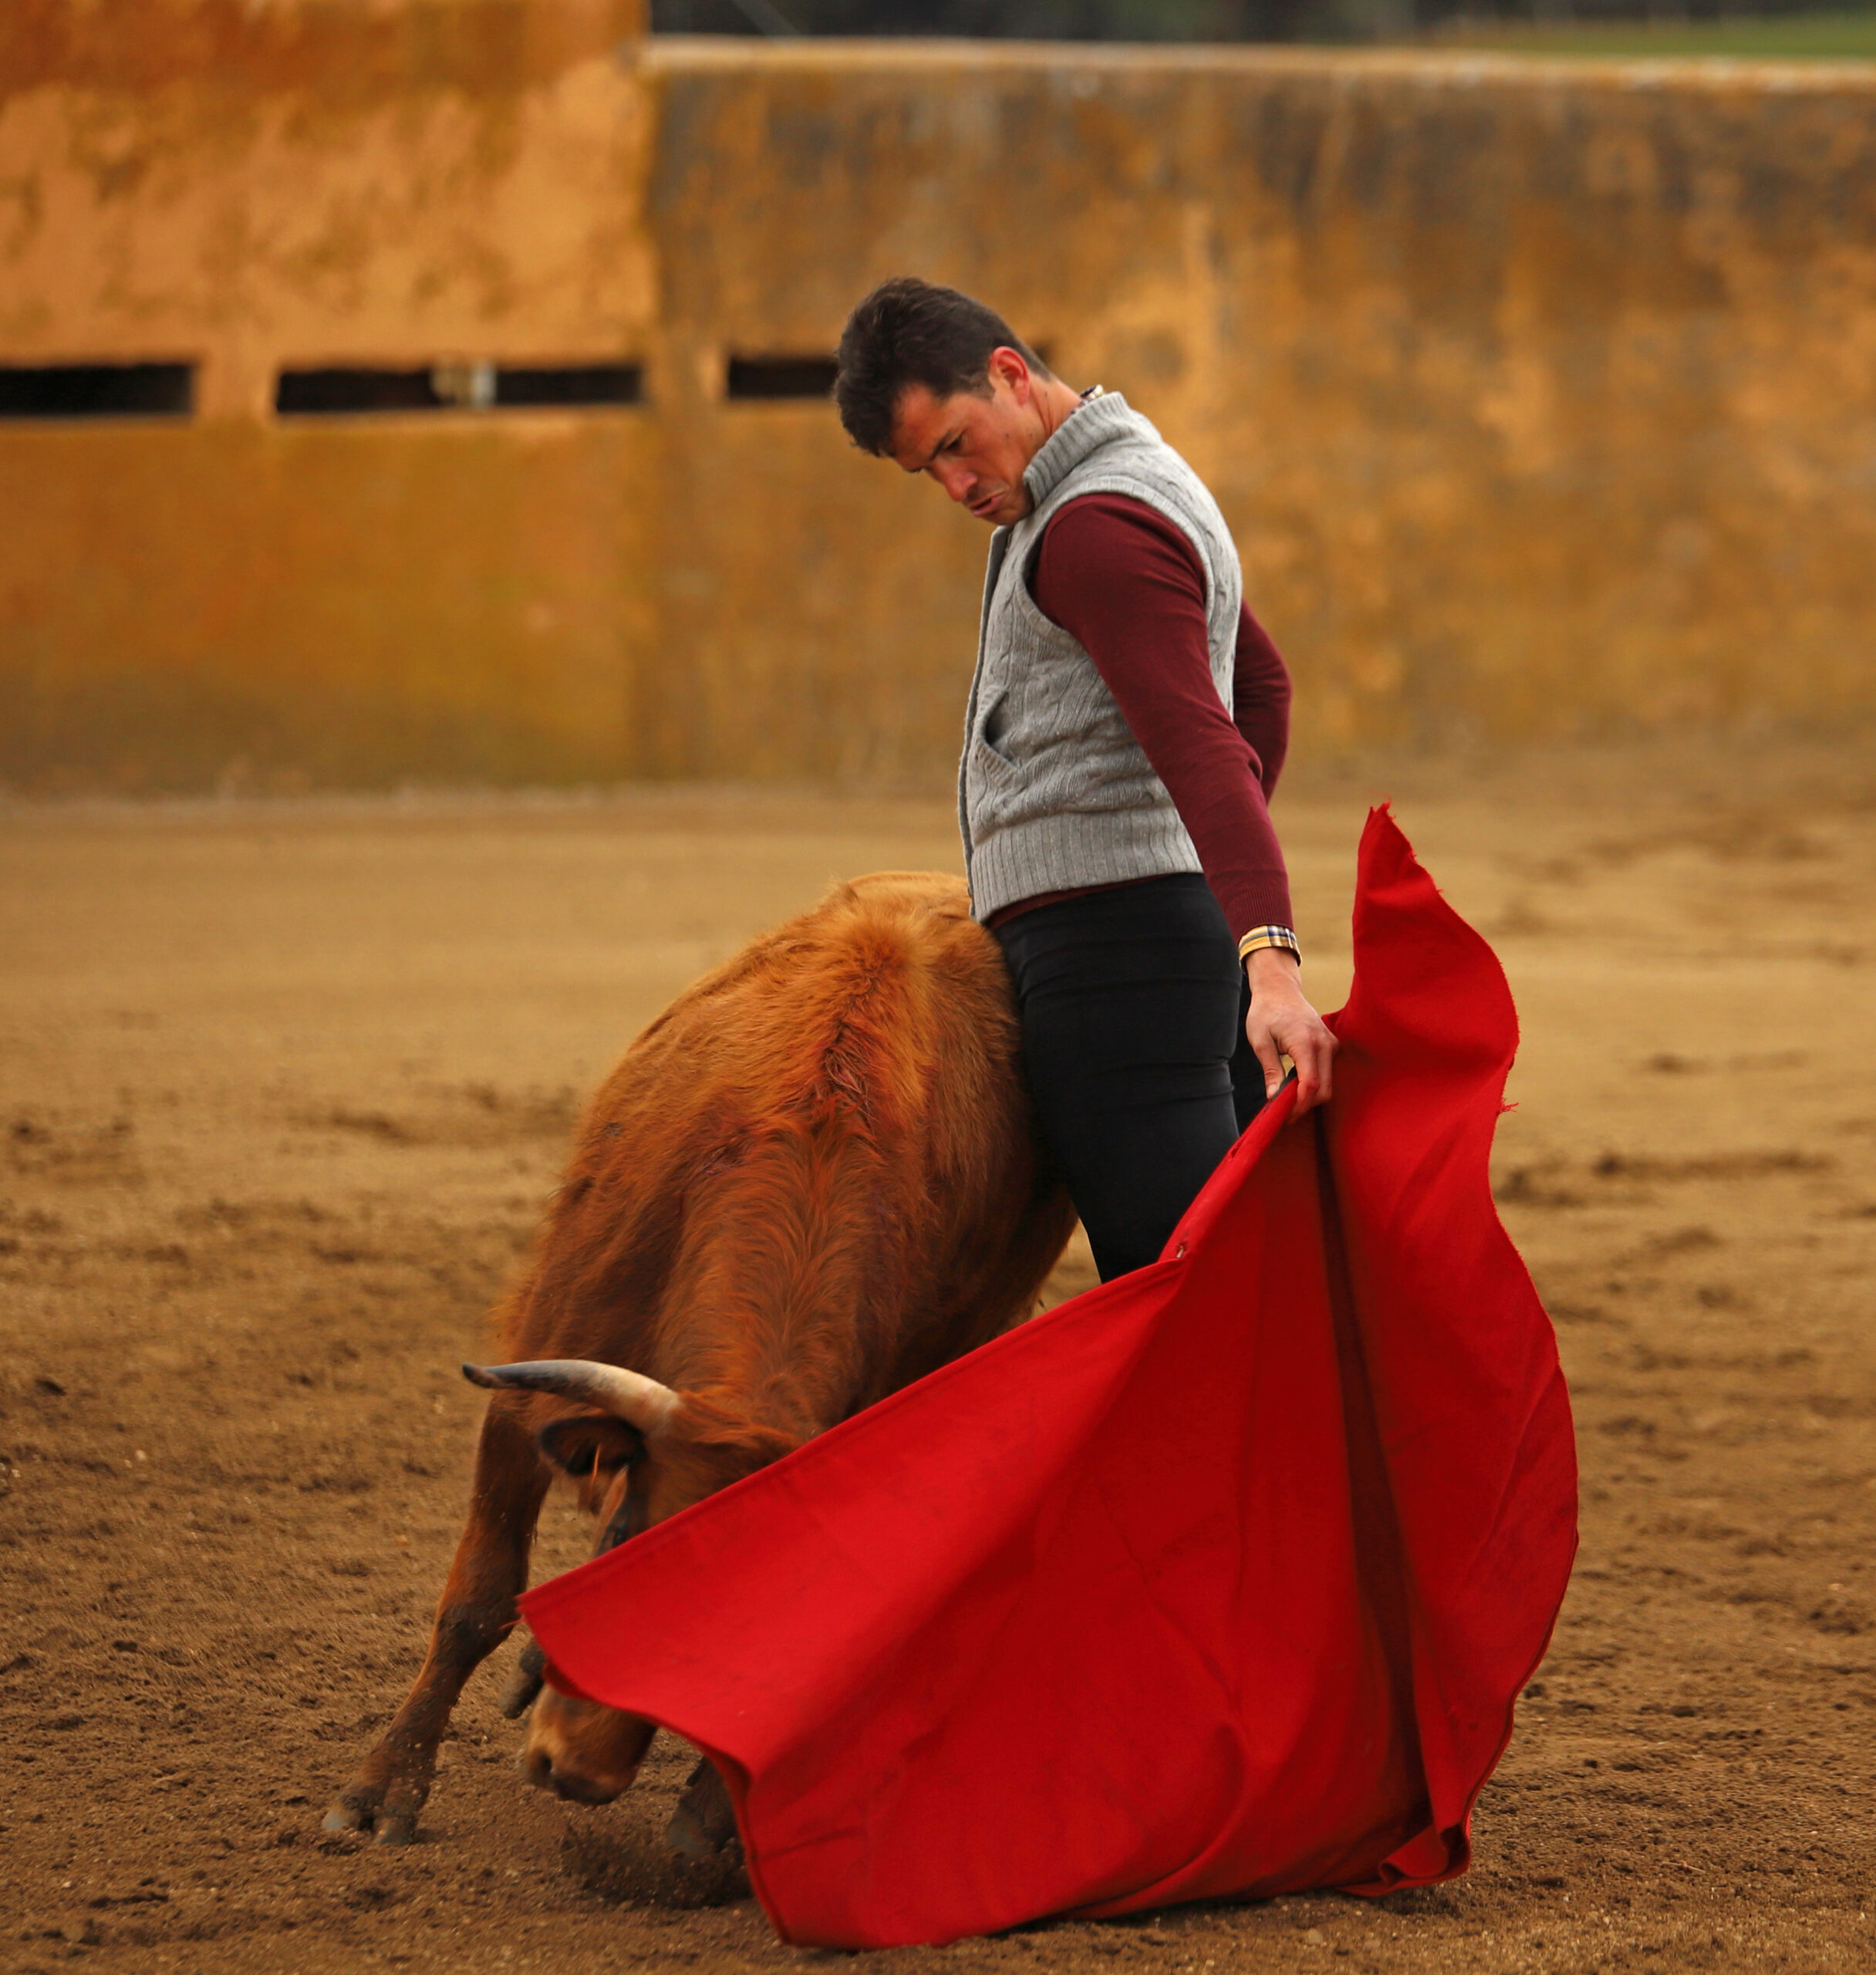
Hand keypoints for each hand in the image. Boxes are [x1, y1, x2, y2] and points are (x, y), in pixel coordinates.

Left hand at [1244, 948, 1335, 1114]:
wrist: (1279, 989)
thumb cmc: (1265, 1012)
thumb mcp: (1260, 1041)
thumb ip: (1270, 1070)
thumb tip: (1274, 1098)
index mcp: (1305, 1041)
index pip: (1310, 1084)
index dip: (1299, 1105)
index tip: (1284, 1116)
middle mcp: (1325, 1043)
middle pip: (1324, 1089)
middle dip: (1305, 1106)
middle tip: (1283, 1114)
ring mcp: (1331, 1043)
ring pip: (1328, 1084)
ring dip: (1310, 1097)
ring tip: (1287, 1101)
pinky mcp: (1331, 1045)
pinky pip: (1328, 1073)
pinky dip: (1314, 1085)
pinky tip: (1295, 1087)